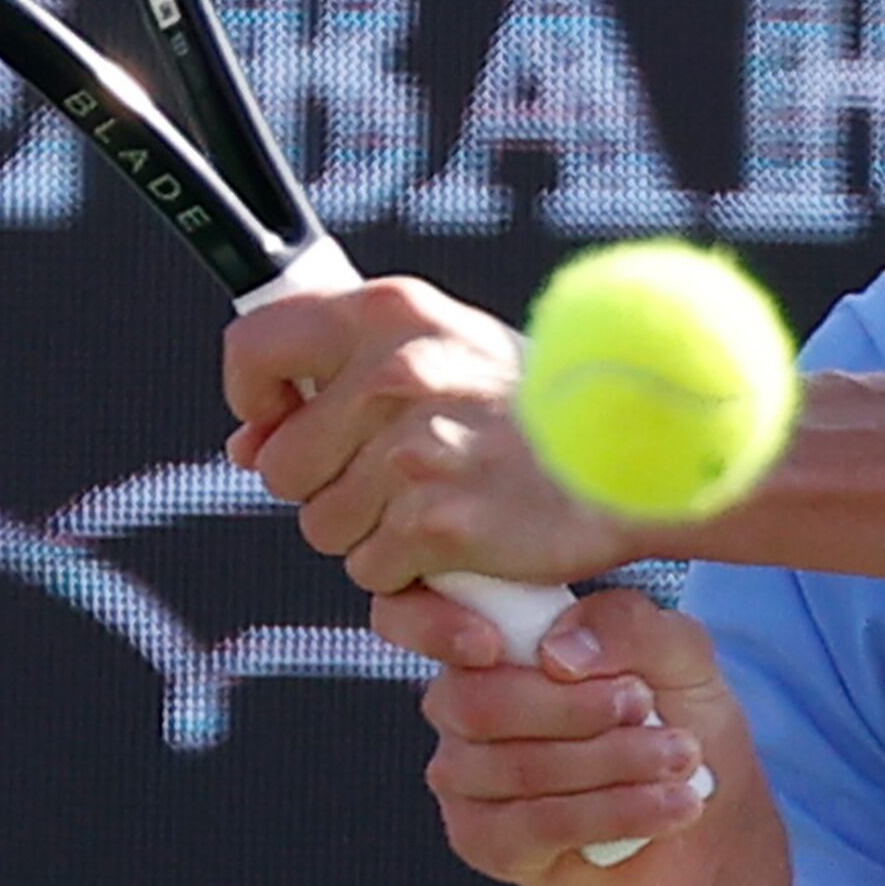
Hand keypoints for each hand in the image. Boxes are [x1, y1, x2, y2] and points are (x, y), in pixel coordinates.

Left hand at [225, 274, 636, 595]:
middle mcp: (397, 372)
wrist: (636, 460)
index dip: (253, 398)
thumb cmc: (531, 412)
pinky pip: (373, 572)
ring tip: (436, 503)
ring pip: (322, 527)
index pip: (256, 345)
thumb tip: (248, 441)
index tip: (277, 423)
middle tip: (395, 477)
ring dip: (368, 533)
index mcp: (391, 313)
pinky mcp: (437, 524)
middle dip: (322, 487)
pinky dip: (409, 572)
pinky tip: (459, 538)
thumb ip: (341, 379)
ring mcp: (416, 450)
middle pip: (280, 466)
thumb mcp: (441, 353)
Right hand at [368, 586, 781, 885]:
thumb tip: (557, 652)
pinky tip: (672, 806)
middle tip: (647, 706)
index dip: (443, 624)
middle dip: (577, 707)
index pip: (424, 619)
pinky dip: (615, 812)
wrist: (713, 825)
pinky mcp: (486, 844)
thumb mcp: (678, 655)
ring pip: (519, 768)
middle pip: (481, 704)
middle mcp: (460, 706)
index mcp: (491, 641)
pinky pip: (536, 827)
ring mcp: (464, 780)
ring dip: (614, 761)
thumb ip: (627, 625)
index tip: (514, 646)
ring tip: (681, 760)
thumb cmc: (680, 722)